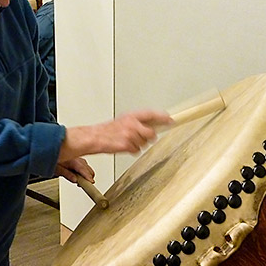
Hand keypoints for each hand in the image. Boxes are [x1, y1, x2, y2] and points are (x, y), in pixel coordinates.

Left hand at [55, 157, 93, 182]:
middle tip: (81, 184)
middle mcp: (79, 159)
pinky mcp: (80, 160)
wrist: (52, 154)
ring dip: (86, 176)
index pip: (83, 169)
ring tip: (79, 181)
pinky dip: (85, 173)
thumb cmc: (54, 161)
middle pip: (89, 170)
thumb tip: (75, 180)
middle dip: (87, 178)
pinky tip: (79, 176)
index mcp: (73, 161)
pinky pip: (86, 167)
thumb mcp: (58, 169)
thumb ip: (67, 175)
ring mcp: (80, 159)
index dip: (87, 176)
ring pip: (89, 169)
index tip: (91, 182)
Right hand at [58, 110, 172, 161]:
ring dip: (138, 144)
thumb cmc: (107, 130)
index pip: (152, 114)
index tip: (171, 120)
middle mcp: (132, 124)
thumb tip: (154, 124)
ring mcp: (130, 134)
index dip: (163, 117)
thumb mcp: (123, 120)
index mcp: (132, 116)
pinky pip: (137, 150)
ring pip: (144, 143)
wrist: (94, 137)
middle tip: (140, 137)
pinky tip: (124, 146)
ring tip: (127, 141)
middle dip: (148, 137)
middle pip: (152, 133)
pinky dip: (132, 150)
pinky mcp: (126, 144)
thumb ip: (138, 122)